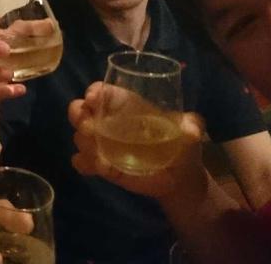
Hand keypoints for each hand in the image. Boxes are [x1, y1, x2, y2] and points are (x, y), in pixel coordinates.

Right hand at [68, 82, 206, 198]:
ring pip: (78, 137)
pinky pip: (81, 162)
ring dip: (85, 144)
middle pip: (79, 109)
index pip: (101, 91)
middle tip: (90, 128)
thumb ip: (192, 126)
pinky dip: (86, 164)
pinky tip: (102, 168)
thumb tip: (191, 130)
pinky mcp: (100, 165)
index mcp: (126, 105)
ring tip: (101, 156)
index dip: (94, 91)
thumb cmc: (181, 146)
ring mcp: (101, 144)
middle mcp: (108, 121)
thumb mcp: (191, 131)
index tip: (93, 98)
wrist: (179, 179)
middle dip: (78, 115)